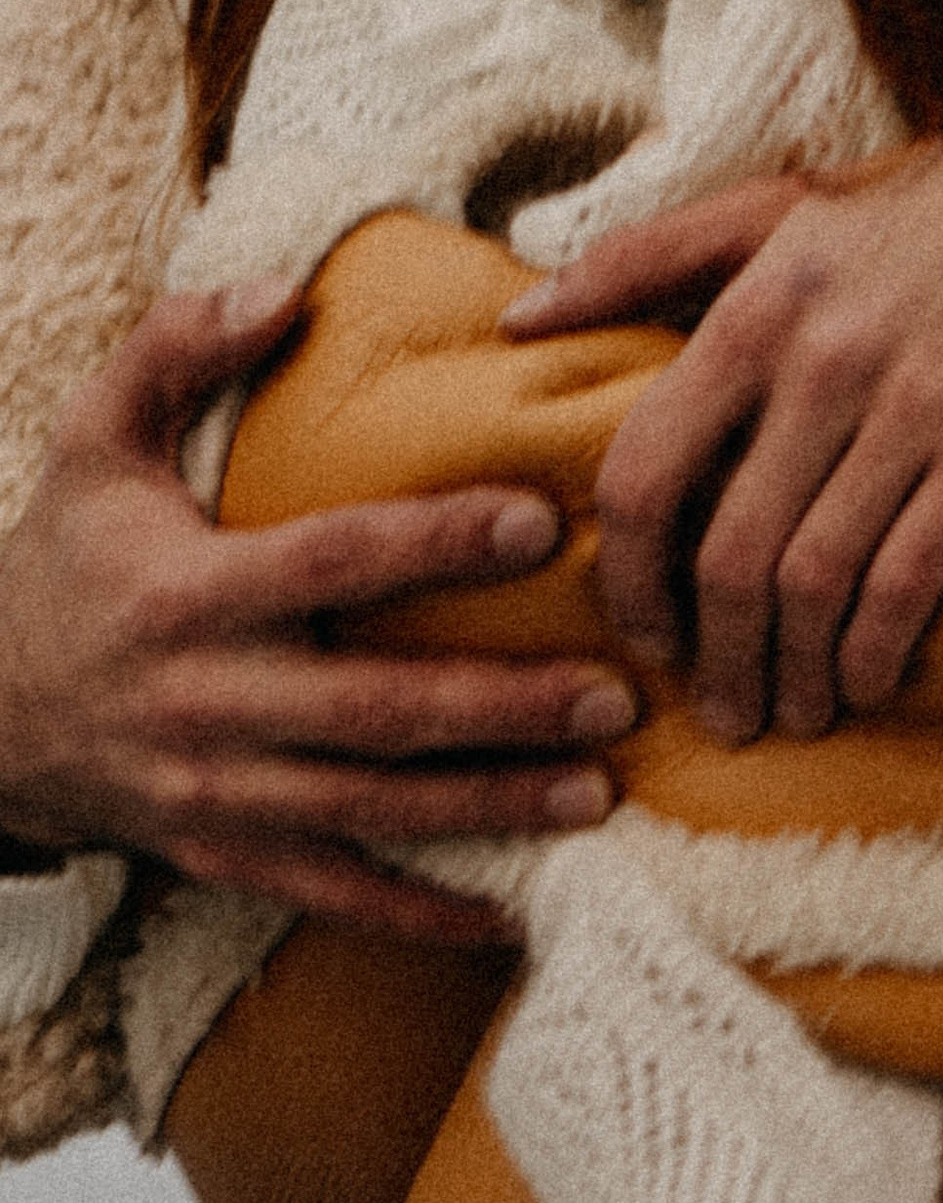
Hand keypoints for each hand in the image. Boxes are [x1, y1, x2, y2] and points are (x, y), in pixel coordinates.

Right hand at [0, 282, 639, 945]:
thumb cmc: (66, 558)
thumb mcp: (96, 438)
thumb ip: (178, 346)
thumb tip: (285, 289)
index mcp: (189, 594)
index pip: (333, 562)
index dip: (436, 542)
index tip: (541, 521)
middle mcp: (207, 705)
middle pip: (375, 709)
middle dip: (500, 706)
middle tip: (616, 693)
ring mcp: (217, 797)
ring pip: (372, 813)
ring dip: (491, 807)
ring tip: (601, 791)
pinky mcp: (223, 859)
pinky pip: (333, 897)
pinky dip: (421, 913)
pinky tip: (513, 909)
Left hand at [502, 10, 942, 738]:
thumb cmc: (925, 210)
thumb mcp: (775, 211)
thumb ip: (641, 259)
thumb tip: (516, 318)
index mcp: (757, 307)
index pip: (645, 471)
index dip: (628, 577)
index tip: (642, 634)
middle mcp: (823, 361)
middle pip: (728, 555)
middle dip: (712, 657)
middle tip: (719, 710)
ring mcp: (913, 407)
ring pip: (812, 584)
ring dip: (791, 674)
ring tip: (792, 712)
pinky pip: (907, 583)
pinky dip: (873, 653)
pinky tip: (866, 680)